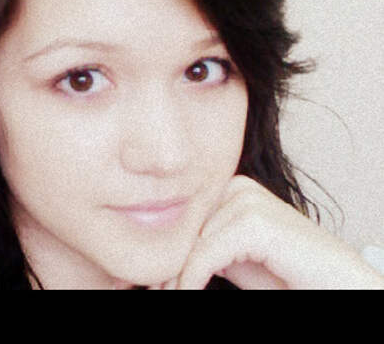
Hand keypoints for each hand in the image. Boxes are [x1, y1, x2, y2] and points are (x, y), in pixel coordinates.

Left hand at [157, 175, 383, 288]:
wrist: (335, 284)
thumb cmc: (285, 274)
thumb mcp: (231, 258)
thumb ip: (201, 249)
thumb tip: (157, 262)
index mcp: (228, 190)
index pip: (181, 221)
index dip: (164, 254)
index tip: (146, 281)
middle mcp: (235, 188)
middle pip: (183, 230)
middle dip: (166, 265)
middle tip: (148, 289)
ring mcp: (247, 200)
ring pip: (190, 244)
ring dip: (176, 276)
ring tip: (165, 293)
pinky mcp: (254, 221)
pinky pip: (205, 254)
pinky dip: (191, 279)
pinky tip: (188, 292)